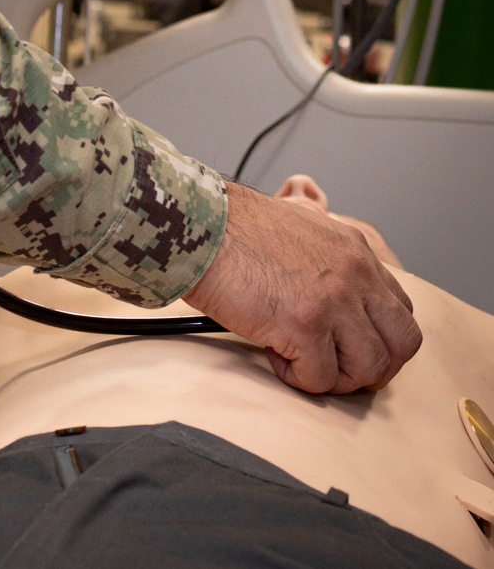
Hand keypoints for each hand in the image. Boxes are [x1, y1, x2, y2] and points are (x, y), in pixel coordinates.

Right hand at [183, 181, 421, 394]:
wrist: (202, 226)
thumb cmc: (236, 229)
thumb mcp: (302, 227)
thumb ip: (330, 260)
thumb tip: (335, 298)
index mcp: (356, 250)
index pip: (400, 309)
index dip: (380, 339)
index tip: (351, 347)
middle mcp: (356, 273)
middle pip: (402, 344)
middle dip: (373, 367)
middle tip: (337, 368)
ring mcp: (334, 300)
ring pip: (370, 368)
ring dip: (336, 377)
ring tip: (300, 359)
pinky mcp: (305, 325)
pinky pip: (321, 379)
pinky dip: (297, 377)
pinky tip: (273, 352)